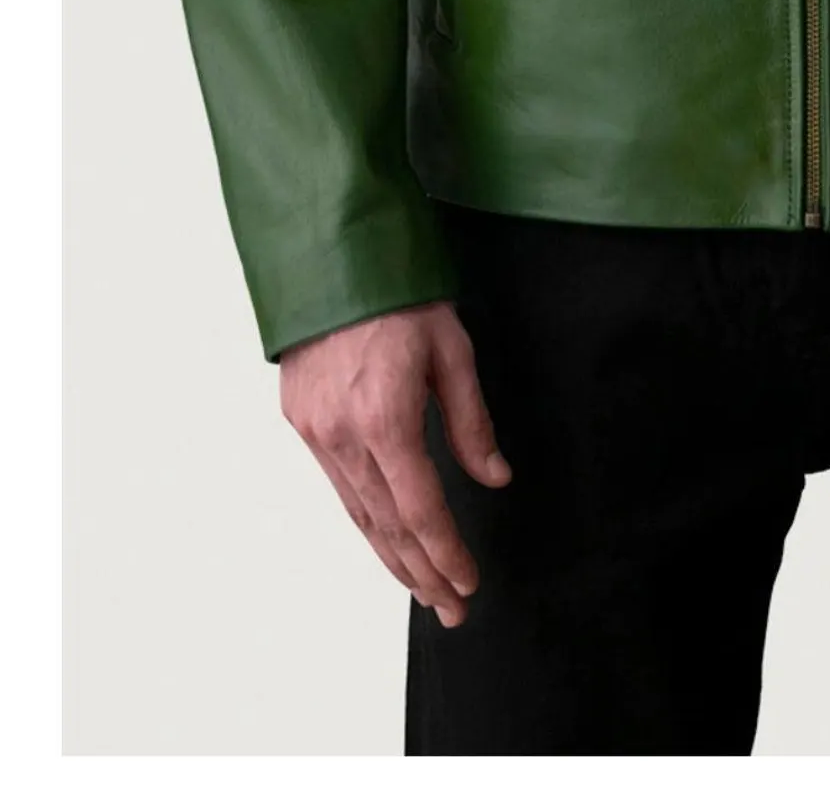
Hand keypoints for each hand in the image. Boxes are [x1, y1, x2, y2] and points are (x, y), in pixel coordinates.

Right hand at [280, 301, 510, 626]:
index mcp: (384, 416)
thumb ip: (471, 420)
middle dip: (422, 572)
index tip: (468, 582)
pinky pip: (338, 485)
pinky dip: (364, 519)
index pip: (421, 508)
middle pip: (387, 525)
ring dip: (391, 556)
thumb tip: (494, 477)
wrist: (330, 256)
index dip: (446, 552)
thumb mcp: (452, 349)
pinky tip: (384, 538)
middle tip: (450, 609)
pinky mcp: (300, 420)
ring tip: (422, 589)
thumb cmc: (399, 295)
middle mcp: (343, 434)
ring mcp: (315, 430)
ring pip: (358, 513)